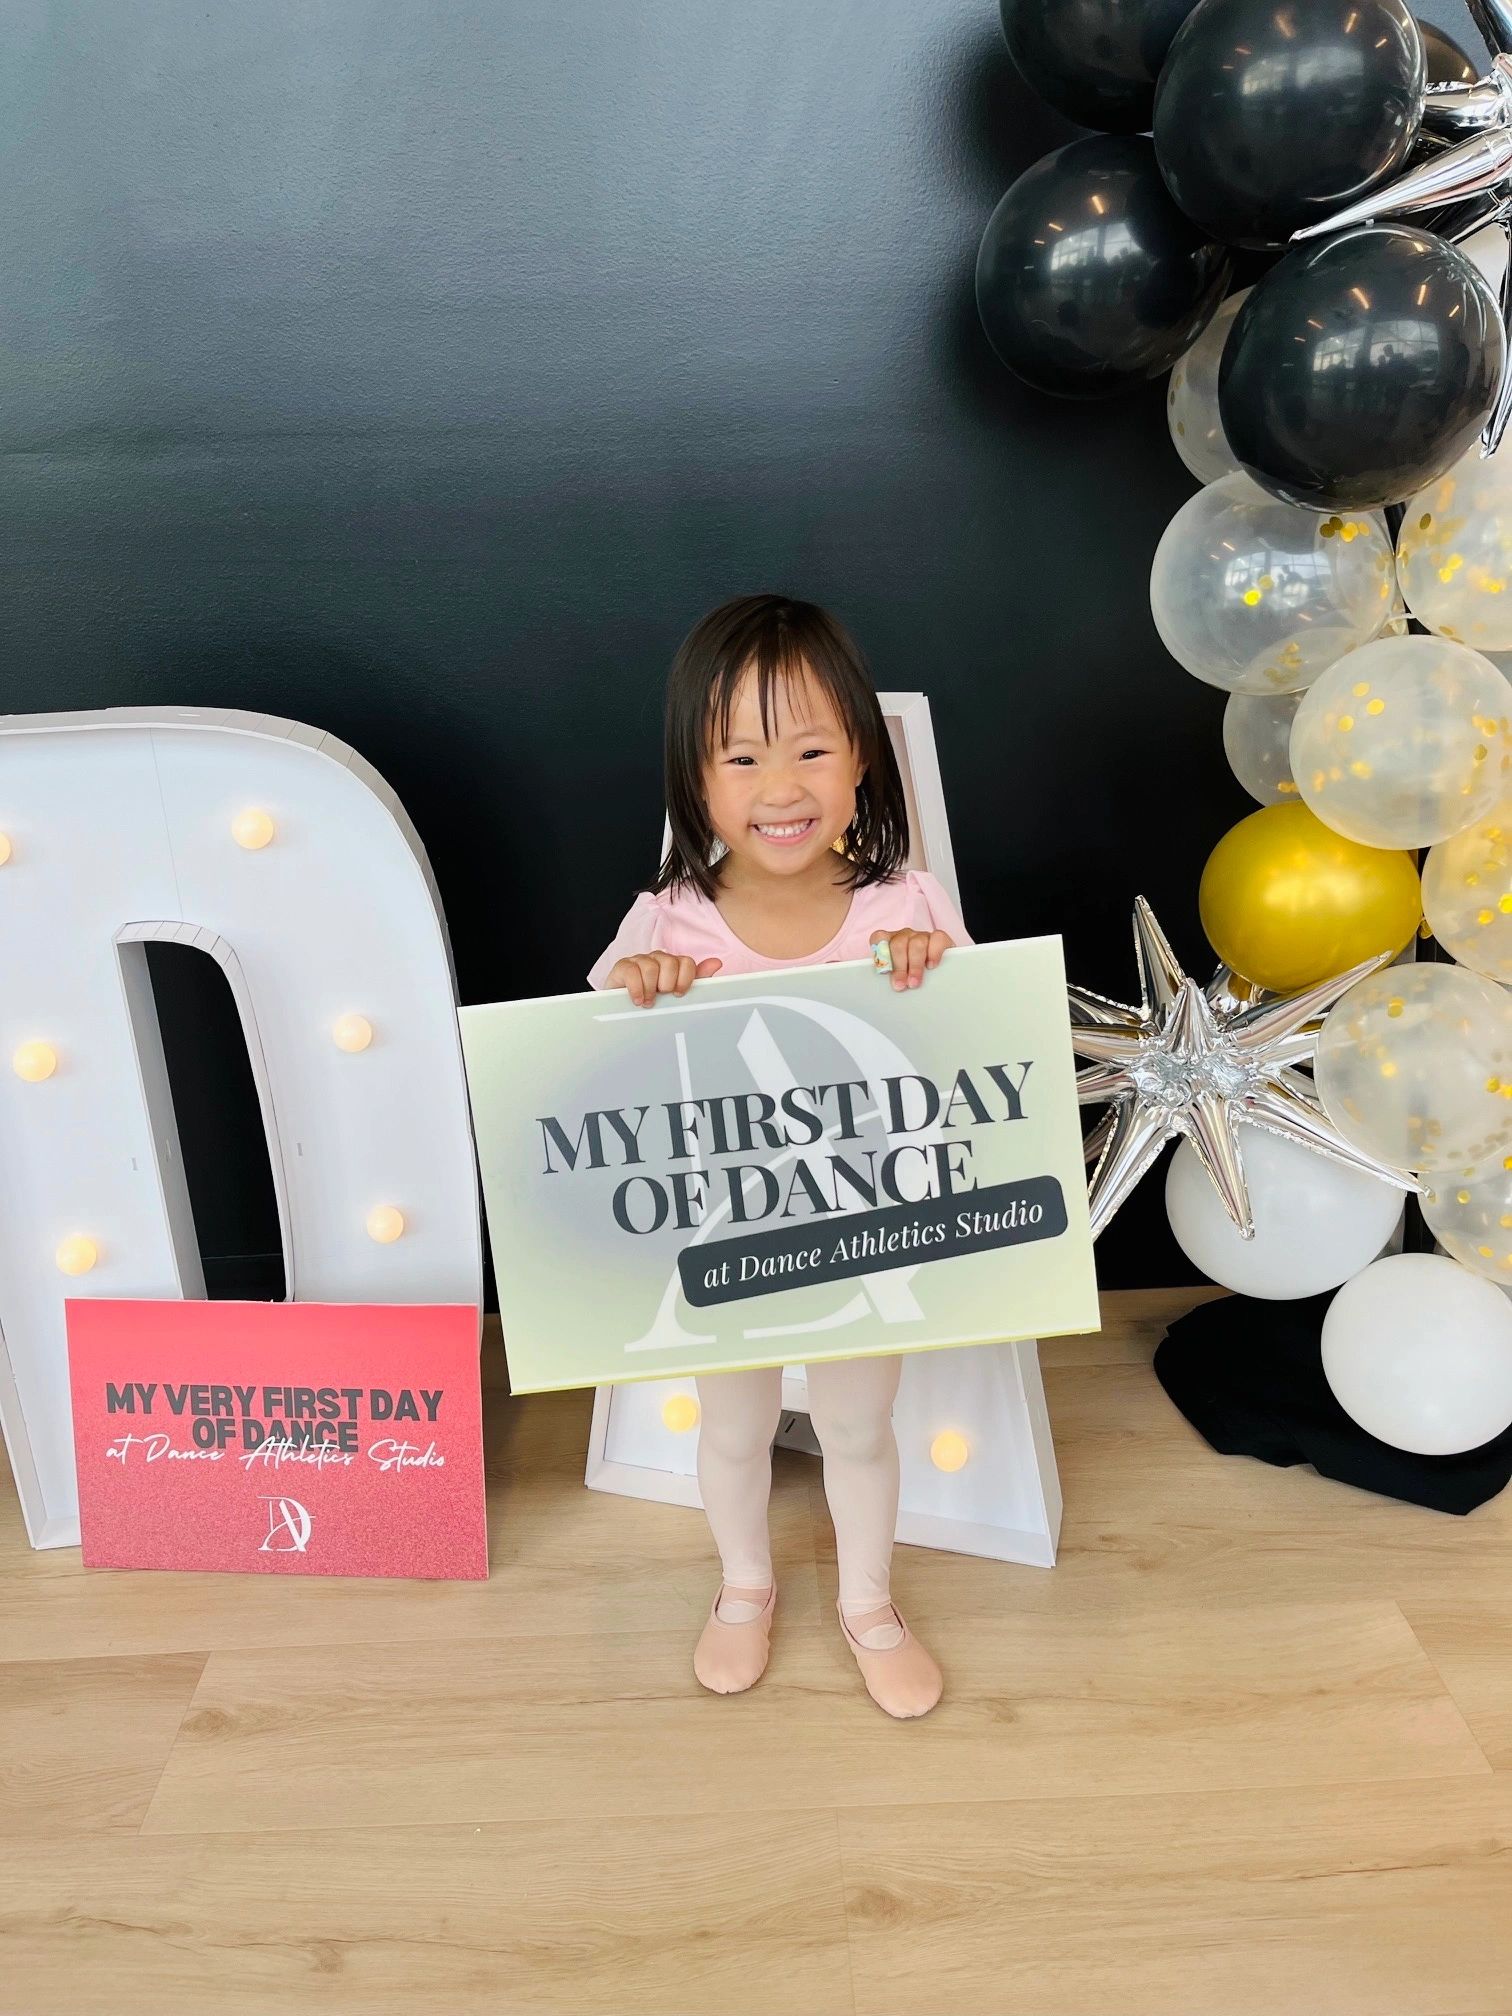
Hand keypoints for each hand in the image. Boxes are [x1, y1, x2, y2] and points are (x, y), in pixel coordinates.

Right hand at [606, 951, 722, 1006]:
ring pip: (651, 967)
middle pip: (670, 963)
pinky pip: (632, 971)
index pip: (686, 962)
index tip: (679, 994)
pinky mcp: (623, 966)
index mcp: (673, 964)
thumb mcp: (675, 994)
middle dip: (667, 985)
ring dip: (650, 989)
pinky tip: (637, 999)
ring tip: (648, 1002)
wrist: (624, 1010)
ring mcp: (639, 960)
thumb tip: (717, 962)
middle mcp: (657, 959)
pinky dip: (636, 988)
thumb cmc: (653, 1000)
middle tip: (661, 997)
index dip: (685, 979)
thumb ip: (696, 979)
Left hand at [871, 929, 953, 990]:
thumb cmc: (911, 978)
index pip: (879, 938)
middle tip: (899, 986)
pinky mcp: (940, 939)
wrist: (939, 979)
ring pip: (917, 943)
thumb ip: (890, 977)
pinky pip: (937, 938)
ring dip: (915, 965)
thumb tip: (886, 988)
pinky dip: (934, 952)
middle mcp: (905, 936)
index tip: (883, 972)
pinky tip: (931, 966)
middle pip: (898, 944)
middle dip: (899, 967)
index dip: (879, 953)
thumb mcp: (898, 978)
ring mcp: (922, 936)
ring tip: (914, 982)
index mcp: (890, 942)